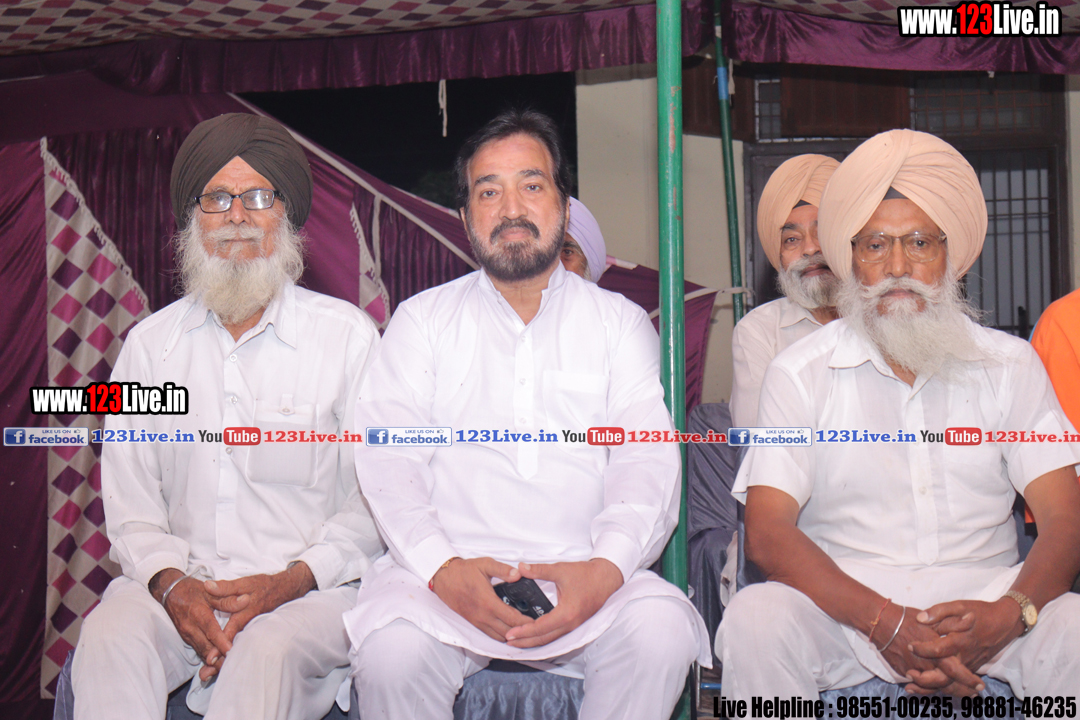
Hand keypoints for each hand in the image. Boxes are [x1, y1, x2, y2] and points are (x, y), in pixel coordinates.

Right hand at [153, 569, 244, 681]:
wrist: (170, 592)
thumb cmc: (192, 590)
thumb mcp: (211, 591)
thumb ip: (228, 599)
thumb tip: (246, 600)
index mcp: (199, 615)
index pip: (212, 632)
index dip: (221, 644)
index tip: (231, 652)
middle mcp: (191, 628)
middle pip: (207, 648)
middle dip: (219, 659)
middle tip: (233, 664)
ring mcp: (187, 634)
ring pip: (202, 652)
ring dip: (213, 661)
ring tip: (227, 667)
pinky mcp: (186, 638)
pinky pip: (198, 650)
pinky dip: (208, 657)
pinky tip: (217, 663)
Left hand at [198, 562, 316, 679]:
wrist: (287, 589)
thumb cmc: (265, 586)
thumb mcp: (246, 583)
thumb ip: (226, 588)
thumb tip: (207, 587)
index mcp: (245, 613)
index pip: (231, 631)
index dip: (221, 644)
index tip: (211, 658)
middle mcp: (249, 626)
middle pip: (233, 646)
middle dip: (220, 660)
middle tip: (207, 674)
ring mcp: (253, 631)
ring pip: (237, 648)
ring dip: (225, 660)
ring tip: (210, 674)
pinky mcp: (254, 632)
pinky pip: (242, 645)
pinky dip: (233, 654)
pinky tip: (224, 662)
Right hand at [430, 557, 531, 641]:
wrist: (444, 578)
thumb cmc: (464, 571)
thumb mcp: (485, 564)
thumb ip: (503, 570)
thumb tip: (518, 574)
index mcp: (488, 603)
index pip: (512, 619)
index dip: (527, 623)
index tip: (538, 622)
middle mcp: (483, 616)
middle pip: (508, 632)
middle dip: (523, 632)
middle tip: (536, 628)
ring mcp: (477, 621)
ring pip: (498, 637)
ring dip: (512, 636)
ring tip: (525, 630)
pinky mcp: (473, 622)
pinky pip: (490, 634)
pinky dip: (501, 635)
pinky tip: (509, 629)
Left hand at [504, 558, 623, 648]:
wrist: (607, 578)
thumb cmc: (586, 574)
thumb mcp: (560, 570)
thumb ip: (539, 570)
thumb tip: (521, 568)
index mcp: (566, 613)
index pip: (540, 628)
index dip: (523, 632)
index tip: (510, 634)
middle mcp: (570, 625)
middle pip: (544, 640)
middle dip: (525, 642)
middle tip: (508, 642)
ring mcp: (574, 627)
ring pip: (551, 640)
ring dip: (533, 643)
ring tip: (518, 642)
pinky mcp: (575, 625)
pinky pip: (557, 636)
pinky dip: (544, 638)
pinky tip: (534, 636)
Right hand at [870, 603, 978, 696]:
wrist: (881, 622)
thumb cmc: (908, 619)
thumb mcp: (934, 617)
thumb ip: (954, 622)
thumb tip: (972, 618)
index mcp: (937, 653)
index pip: (957, 671)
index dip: (969, 680)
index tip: (980, 686)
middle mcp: (926, 665)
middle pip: (946, 684)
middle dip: (961, 691)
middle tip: (973, 695)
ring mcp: (913, 670)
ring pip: (932, 687)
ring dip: (946, 690)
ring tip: (958, 693)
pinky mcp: (902, 671)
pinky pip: (917, 684)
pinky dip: (926, 688)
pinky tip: (933, 687)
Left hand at [906, 599, 1022, 695]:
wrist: (1005, 622)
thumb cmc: (980, 612)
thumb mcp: (960, 605)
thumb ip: (940, 611)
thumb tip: (920, 618)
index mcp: (961, 639)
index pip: (939, 649)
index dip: (923, 649)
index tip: (909, 645)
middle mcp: (965, 656)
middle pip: (945, 675)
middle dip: (926, 678)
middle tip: (908, 673)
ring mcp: (969, 664)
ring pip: (950, 681)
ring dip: (931, 686)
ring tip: (911, 685)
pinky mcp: (972, 667)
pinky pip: (956, 680)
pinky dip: (941, 684)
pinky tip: (924, 684)